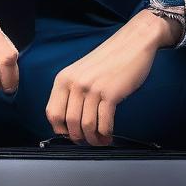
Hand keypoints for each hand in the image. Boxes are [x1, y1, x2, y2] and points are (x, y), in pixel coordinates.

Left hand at [45, 12, 170, 145]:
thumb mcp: (81, 72)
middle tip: (88, 141)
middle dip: (79, 138)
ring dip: (94, 139)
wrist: (132, 43)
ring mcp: (92, 88)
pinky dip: (106, 134)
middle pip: (69, 124)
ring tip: (101, 140)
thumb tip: (70, 121)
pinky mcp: (110, 93)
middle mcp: (75, 83)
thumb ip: (72, 91)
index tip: (71, 135)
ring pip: (86, 126)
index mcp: (64, 78)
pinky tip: (109, 135)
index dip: (61, 130)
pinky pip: (103, 123)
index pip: (52, 113)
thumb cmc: (109, 60)